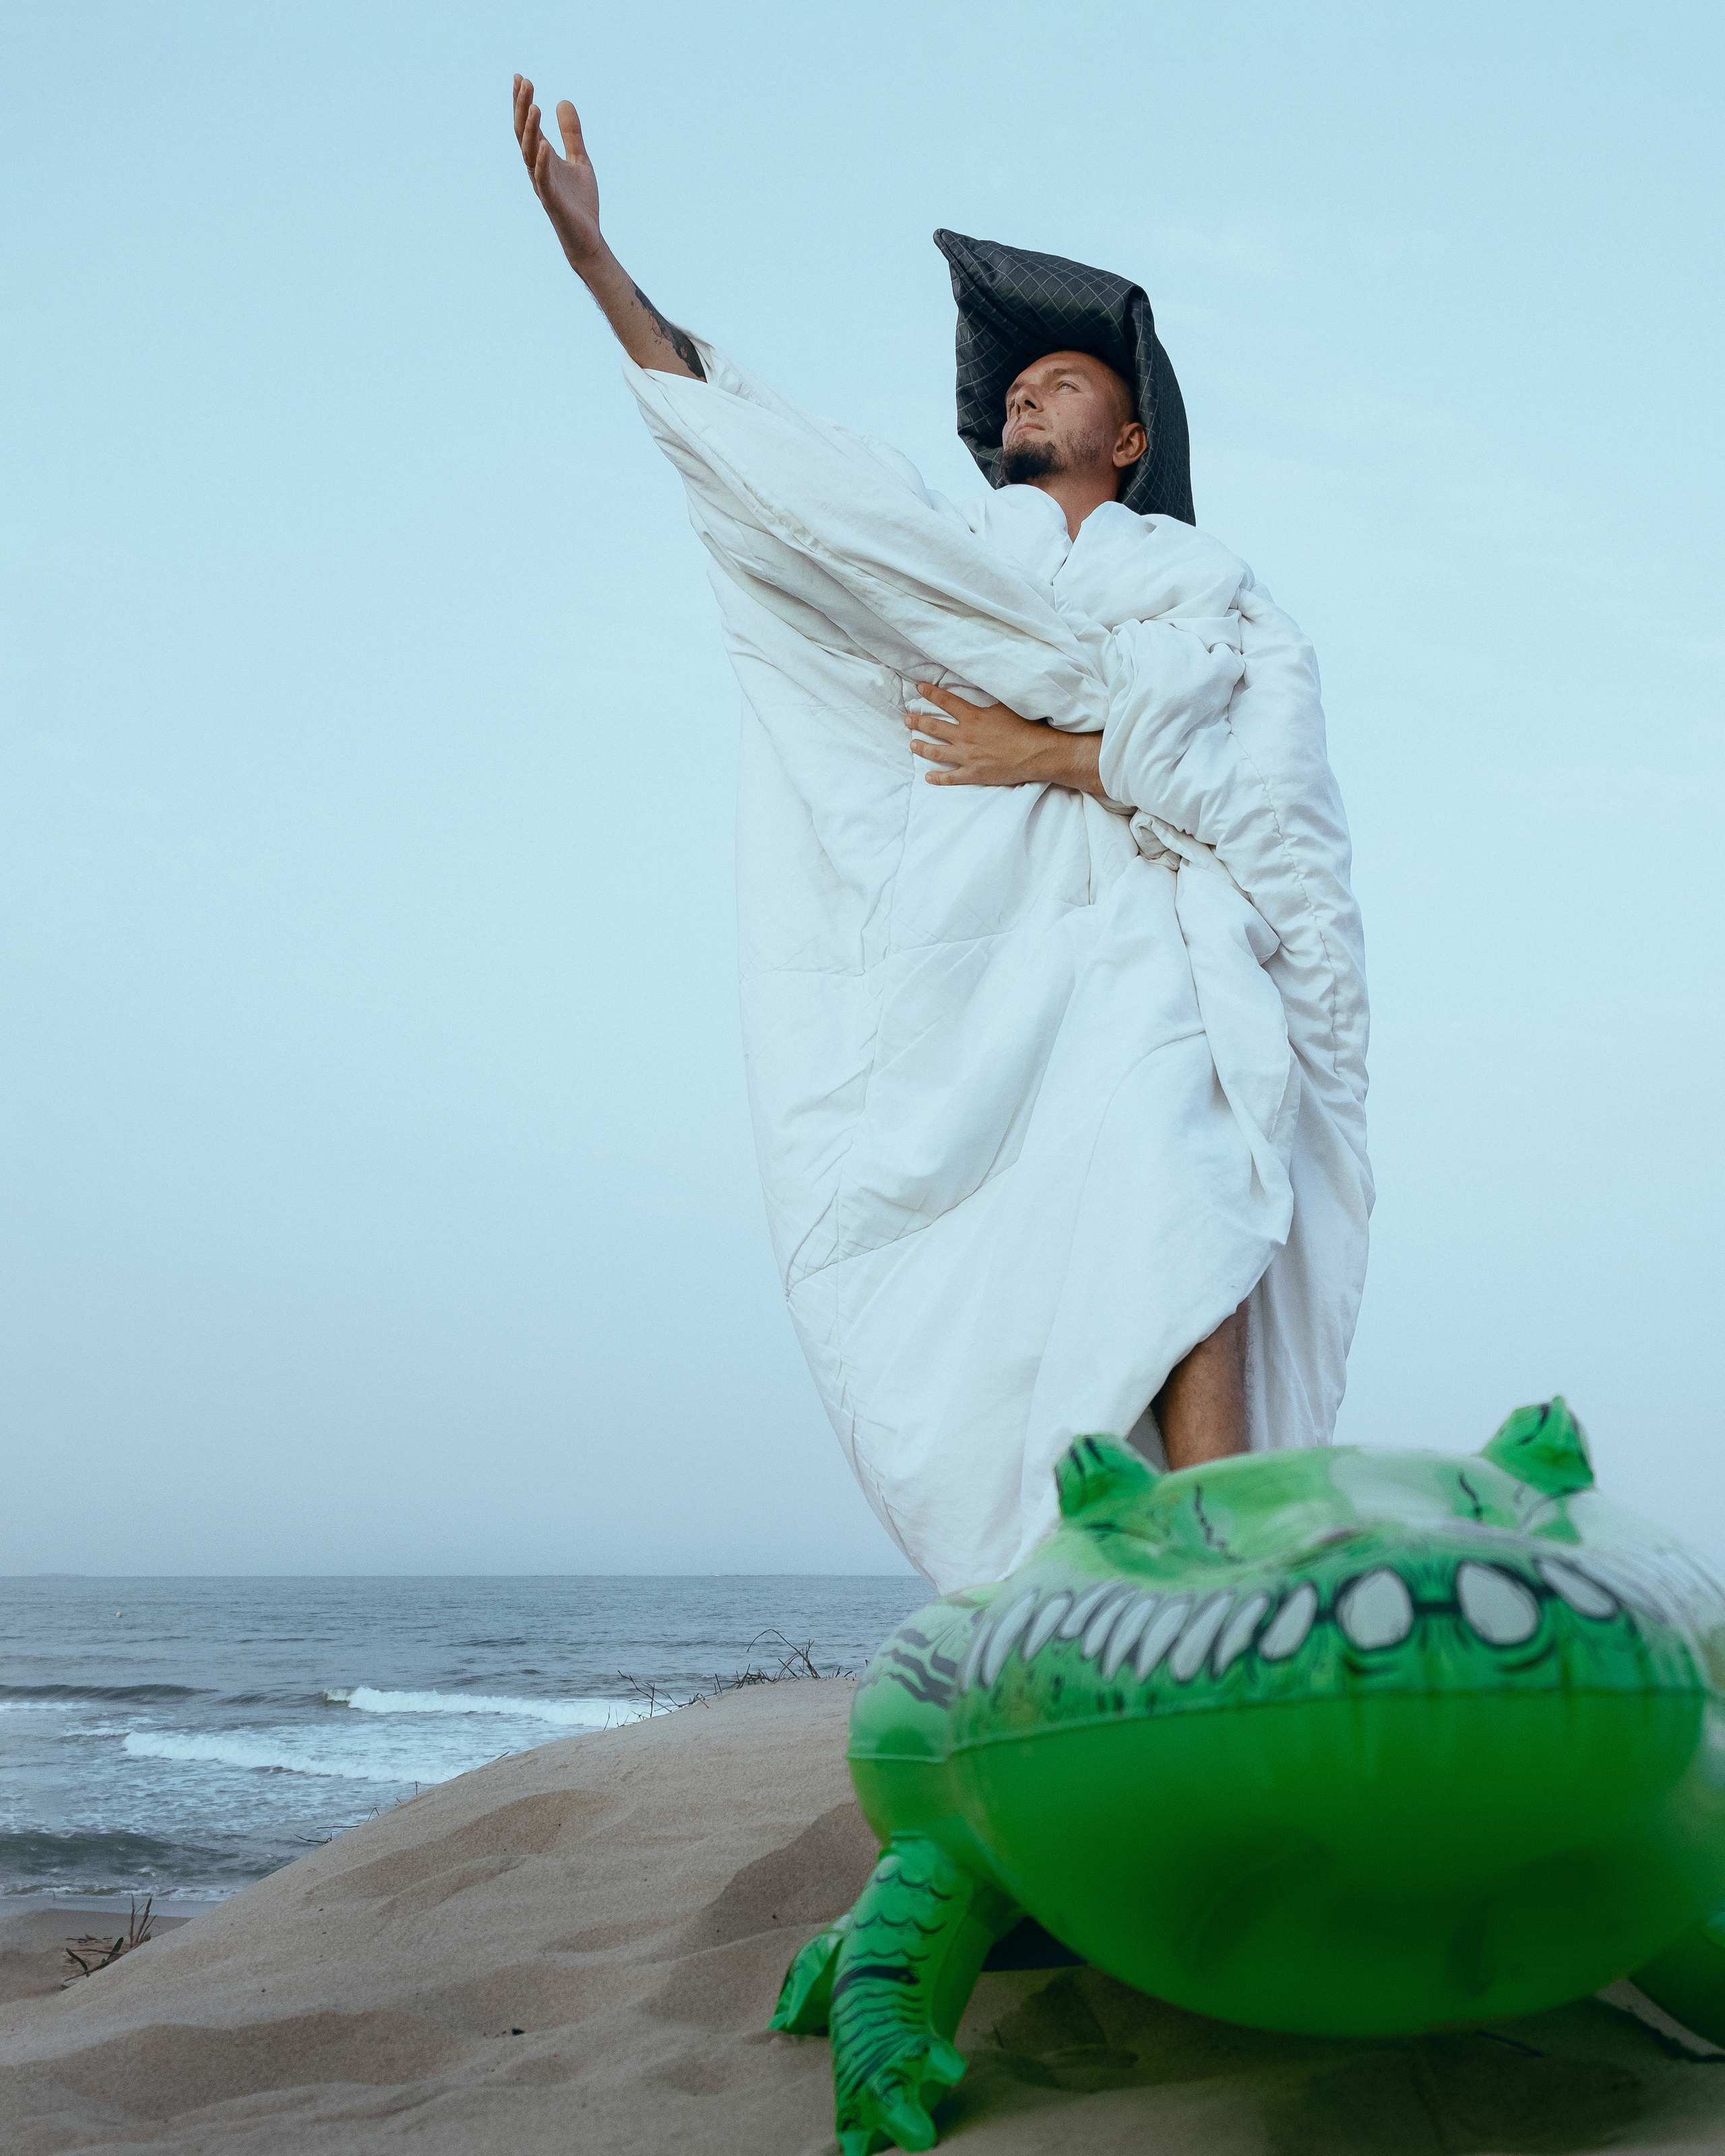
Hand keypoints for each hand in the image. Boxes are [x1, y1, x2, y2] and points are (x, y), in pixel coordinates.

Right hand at [513, 76, 605, 273]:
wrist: (587, 237)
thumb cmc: (580, 202)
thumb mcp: (580, 160)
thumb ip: (571, 134)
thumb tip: (563, 101)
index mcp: (543, 158)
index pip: (529, 125)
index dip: (523, 102)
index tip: (520, 77)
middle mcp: (538, 168)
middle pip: (523, 134)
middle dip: (522, 108)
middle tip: (524, 82)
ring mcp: (543, 184)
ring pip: (529, 153)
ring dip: (531, 130)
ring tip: (534, 107)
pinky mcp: (552, 201)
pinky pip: (543, 180)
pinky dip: (542, 162)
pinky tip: (544, 145)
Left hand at [906, 683, 1103, 796]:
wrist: (1037, 753)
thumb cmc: (1025, 728)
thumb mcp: (1004, 706)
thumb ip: (987, 701)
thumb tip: (978, 687)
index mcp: (973, 717)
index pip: (946, 701)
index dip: (930, 693)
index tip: (919, 688)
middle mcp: (965, 736)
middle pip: (934, 726)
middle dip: (918, 721)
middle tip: (907, 718)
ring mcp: (967, 757)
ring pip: (936, 751)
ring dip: (922, 747)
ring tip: (912, 744)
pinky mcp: (973, 774)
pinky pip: (950, 777)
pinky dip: (938, 777)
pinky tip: (928, 776)